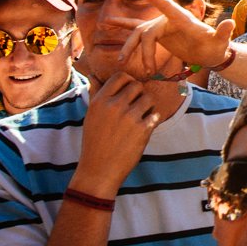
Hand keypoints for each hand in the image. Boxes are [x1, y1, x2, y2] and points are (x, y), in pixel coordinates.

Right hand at [71, 73, 163, 195]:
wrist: (99, 170)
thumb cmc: (94, 142)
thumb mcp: (91, 116)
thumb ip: (95, 94)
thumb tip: (93, 75)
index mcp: (100, 101)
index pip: (121, 76)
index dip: (128, 82)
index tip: (129, 92)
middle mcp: (114, 106)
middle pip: (137, 86)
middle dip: (139, 95)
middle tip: (136, 108)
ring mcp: (130, 117)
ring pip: (149, 99)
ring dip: (148, 108)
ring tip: (140, 119)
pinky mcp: (143, 130)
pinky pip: (156, 115)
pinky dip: (152, 121)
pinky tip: (144, 130)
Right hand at [110, 0, 232, 78]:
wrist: (211, 52)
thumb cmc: (215, 47)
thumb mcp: (221, 42)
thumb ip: (223, 33)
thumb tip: (230, 22)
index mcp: (182, 19)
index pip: (167, 6)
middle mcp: (168, 20)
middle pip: (148, 31)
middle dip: (146, 52)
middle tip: (149, 70)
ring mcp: (160, 27)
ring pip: (138, 34)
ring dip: (129, 47)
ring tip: (122, 62)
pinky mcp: (156, 35)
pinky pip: (137, 31)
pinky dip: (124, 28)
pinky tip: (108, 25)